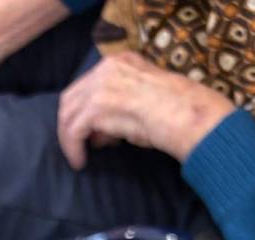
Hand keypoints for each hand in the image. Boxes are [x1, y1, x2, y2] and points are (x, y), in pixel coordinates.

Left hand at [58, 53, 234, 167]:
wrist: (186, 114)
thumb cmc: (174, 112)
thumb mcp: (141, 103)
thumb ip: (116, 112)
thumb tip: (98, 135)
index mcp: (120, 62)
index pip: (88, 84)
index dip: (84, 109)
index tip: (91, 132)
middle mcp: (107, 68)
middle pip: (72, 97)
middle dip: (70, 123)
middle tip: (77, 145)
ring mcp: (100, 86)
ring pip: (68, 114)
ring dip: (69, 138)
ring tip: (78, 157)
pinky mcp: (95, 107)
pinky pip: (73, 131)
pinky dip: (72, 148)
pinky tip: (80, 161)